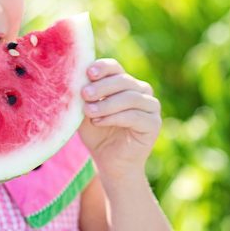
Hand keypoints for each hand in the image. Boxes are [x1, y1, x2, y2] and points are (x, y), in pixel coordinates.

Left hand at [79, 58, 161, 179]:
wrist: (110, 163)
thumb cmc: (97, 135)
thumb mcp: (86, 112)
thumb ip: (84, 96)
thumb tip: (75, 78)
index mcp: (125, 83)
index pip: (115, 68)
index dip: (103, 68)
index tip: (88, 73)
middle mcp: (141, 91)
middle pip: (123, 80)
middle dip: (102, 87)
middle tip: (84, 94)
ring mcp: (151, 106)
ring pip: (130, 97)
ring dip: (107, 104)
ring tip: (89, 112)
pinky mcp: (154, 123)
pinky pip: (135, 116)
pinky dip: (115, 117)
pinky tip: (98, 122)